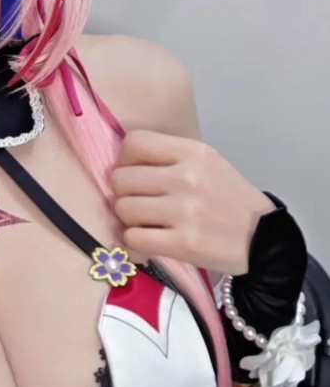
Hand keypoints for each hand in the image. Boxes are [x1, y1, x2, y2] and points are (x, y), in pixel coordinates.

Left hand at [110, 130, 275, 274]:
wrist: (264, 240)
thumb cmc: (229, 200)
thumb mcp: (207, 164)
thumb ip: (168, 159)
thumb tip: (122, 165)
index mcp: (194, 152)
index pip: (134, 142)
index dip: (124, 160)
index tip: (133, 173)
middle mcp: (187, 178)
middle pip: (121, 179)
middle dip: (124, 193)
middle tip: (139, 203)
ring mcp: (185, 211)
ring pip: (123, 209)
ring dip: (128, 219)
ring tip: (146, 222)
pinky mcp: (183, 243)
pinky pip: (133, 238)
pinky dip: (135, 241)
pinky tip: (150, 239)